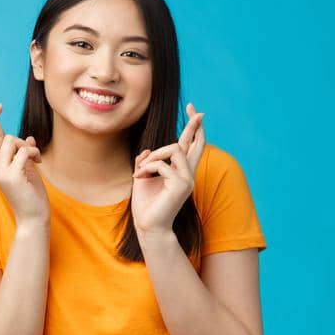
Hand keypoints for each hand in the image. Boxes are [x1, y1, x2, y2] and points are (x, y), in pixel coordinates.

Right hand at [0, 103, 48, 224]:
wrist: (33, 217)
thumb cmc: (31, 195)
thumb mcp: (28, 169)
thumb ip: (24, 154)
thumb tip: (29, 138)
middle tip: (6, 115)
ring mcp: (1, 172)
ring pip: (9, 140)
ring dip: (26, 145)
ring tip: (35, 157)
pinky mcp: (12, 176)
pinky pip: (24, 151)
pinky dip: (34, 152)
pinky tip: (38, 162)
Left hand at [130, 102, 205, 232]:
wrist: (148, 227)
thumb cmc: (146, 205)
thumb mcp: (142, 179)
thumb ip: (146, 164)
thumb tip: (146, 150)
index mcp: (180, 172)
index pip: (191, 146)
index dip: (193, 128)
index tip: (194, 110)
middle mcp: (188, 174)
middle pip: (196, 143)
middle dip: (194, 124)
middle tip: (194, 108)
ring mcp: (187, 179)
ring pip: (173, 149)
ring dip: (153, 156)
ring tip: (140, 171)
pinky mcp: (182, 185)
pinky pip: (163, 165)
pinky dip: (148, 168)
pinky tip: (139, 178)